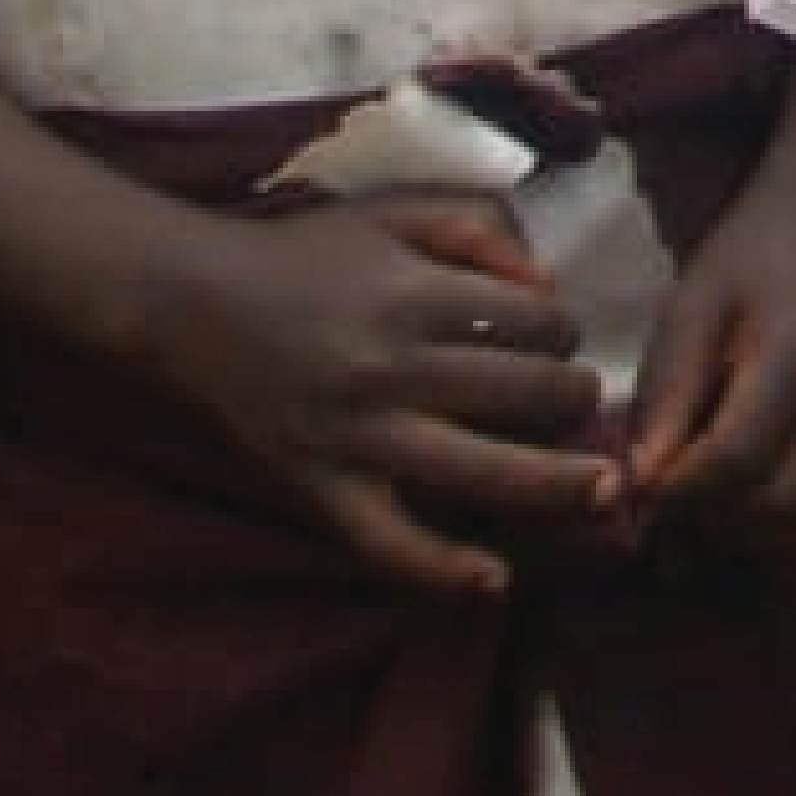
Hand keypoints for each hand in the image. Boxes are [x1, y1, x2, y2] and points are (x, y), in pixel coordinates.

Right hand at [138, 192, 618, 599]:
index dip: (563, 331)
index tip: (554, 339)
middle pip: (522, 394)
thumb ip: (475, 230)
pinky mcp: (322, 486)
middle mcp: (392, 367)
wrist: (191, 301)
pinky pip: (386, 541)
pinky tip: (492, 582)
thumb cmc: (302, 255)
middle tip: (580, 401)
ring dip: (554, 485)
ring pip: (478, 470)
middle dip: (574, 398)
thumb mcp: (392, 213)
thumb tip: (545, 282)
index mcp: (414, 294)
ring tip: (604, 490)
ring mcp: (357, 435)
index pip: (534, 322)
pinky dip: (440, 568)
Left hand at [615, 189, 795, 572]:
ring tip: (730, 521)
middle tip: (684, 508)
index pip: (738, 459)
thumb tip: (644, 484)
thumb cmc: (741, 272)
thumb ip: (666, 397)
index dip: (680, 493)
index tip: (648, 490)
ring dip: (770, 547)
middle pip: (784, 503)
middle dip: (719, 523)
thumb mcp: (688, 314)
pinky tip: (793, 544)